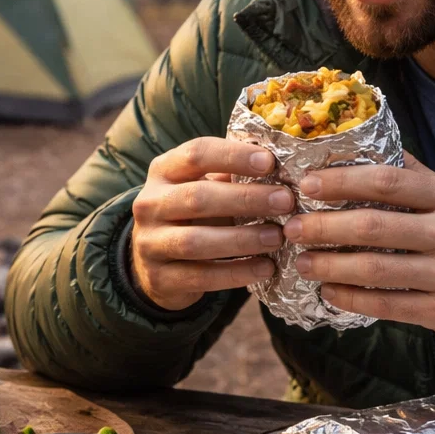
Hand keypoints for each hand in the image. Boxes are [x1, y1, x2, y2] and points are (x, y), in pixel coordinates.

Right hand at [130, 138, 294, 311]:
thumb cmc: (191, 216)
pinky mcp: (159, 279)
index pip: (196, 154)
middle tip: (285, 202)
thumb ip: (231, 177)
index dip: (233, 156)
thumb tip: (281, 168)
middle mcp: (150, 204)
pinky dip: (236, 273)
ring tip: (277, 238)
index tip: (270, 162)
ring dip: (242, 239)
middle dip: (245, 199)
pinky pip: (201, 277)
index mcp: (163, 171)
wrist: (153, 264)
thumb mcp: (202, 188)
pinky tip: (266, 268)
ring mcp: (149, 243)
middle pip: (197, 197)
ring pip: (196, 241)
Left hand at [283, 156, 434, 346]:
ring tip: (302, 261)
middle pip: (375, 226)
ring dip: (330, 264)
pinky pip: (387, 305)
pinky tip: (329, 291)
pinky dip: (352, 298)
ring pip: (376, 268)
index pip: (390, 182)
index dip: (344, 181)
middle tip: (291, 227)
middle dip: (324, 227)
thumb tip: (371, 146)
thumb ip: (420, 178)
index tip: (308, 184)